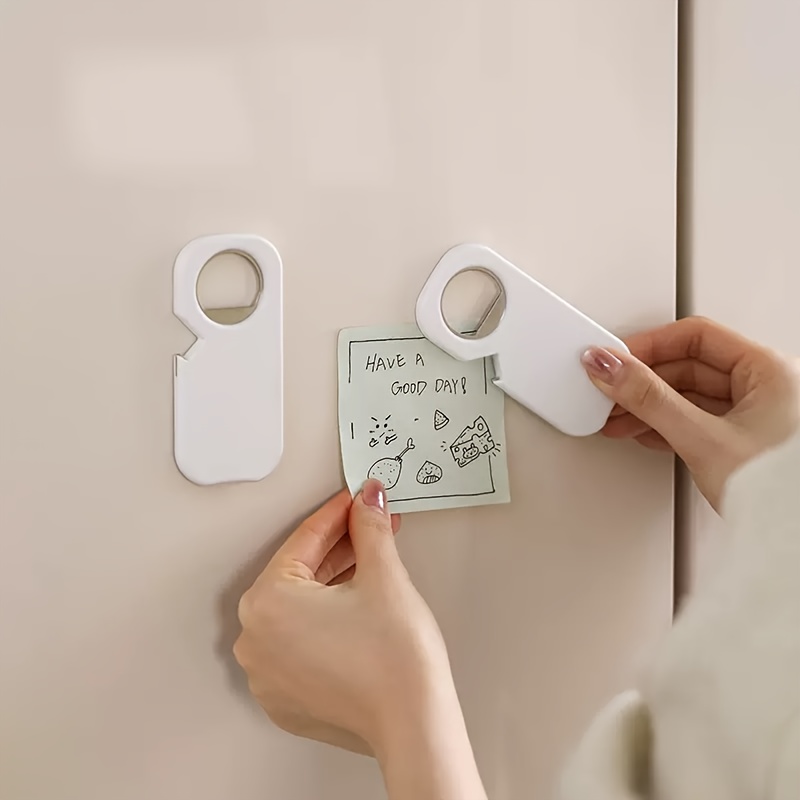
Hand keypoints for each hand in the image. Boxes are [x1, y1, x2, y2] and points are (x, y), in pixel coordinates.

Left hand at [233, 480, 486, 799]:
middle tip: (370, 527)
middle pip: (300, 574)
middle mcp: (255, 640)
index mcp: (267, 603)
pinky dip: (324, 619)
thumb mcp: (383, 575)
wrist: (414, 724)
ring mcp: (266, 674)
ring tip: (371, 562)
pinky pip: (299, 642)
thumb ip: (369, 526)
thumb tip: (367, 499)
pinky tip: (356, 604)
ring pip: (300, 608)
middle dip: (340, 548)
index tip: (356, 500)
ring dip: (334, 582)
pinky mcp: (285, 697)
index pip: (305, 541)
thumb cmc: (394, 660)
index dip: (338, 514)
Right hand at [581, 317, 799, 510]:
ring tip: (616, 416)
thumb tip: (613, 368)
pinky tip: (640, 431)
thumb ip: (650, 400)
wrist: (791, 537)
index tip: (616, 360)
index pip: (696, 337)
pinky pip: (694, 419)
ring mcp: (754, 415)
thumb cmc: (779, 491)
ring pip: (688, 395)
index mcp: (768, 370)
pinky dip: (664, 424)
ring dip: (648, 405)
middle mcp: (765, 387)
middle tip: (608, 390)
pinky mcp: (741, 441)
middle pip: (688, 366)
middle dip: (642, 381)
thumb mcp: (703, 439)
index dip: (650, 345)